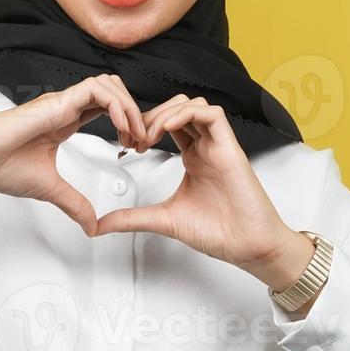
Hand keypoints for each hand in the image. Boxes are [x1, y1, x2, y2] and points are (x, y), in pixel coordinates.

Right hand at [0, 73, 148, 235]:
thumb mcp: (49, 189)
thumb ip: (74, 204)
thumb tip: (92, 227)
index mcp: (63, 121)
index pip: (106, 108)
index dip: (126, 123)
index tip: (134, 148)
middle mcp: (65, 106)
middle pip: (113, 90)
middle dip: (135, 112)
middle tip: (141, 142)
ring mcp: (61, 101)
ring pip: (108, 84)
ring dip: (129, 107)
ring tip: (134, 136)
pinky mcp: (56, 101)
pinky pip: (96, 89)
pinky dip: (116, 105)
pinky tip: (121, 128)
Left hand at [94, 95, 308, 281]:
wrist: (248, 245)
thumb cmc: (218, 232)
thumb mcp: (164, 220)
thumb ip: (132, 218)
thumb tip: (101, 225)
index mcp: (193, 157)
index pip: (167, 124)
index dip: (143, 126)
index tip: (127, 145)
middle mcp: (206, 147)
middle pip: (176, 109)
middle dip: (150, 117)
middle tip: (133, 139)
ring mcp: (218, 145)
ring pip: (193, 105)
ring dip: (165, 113)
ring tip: (149, 136)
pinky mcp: (231, 148)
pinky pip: (212, 114)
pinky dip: (187, 114)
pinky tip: (168, 128)